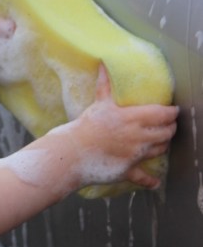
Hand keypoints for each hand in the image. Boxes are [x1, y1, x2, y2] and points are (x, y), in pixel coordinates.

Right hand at [60, 65, 177, 189]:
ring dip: (163, 145)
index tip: (173, 111)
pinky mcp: (127, 170)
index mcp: (132, 118)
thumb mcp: (99, 103)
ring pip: (160, 150)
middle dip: (170, 129)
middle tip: (169, 126)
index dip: (172, 113)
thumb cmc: (86, 125)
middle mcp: (138, 137)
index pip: (163, 114)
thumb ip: (105, 84)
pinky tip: (155, 182)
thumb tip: (103, 64)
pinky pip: (143, 177)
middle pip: (166, 132)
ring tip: (161, 142)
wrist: (72, 151)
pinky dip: (151, 180)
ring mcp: (134, 155)